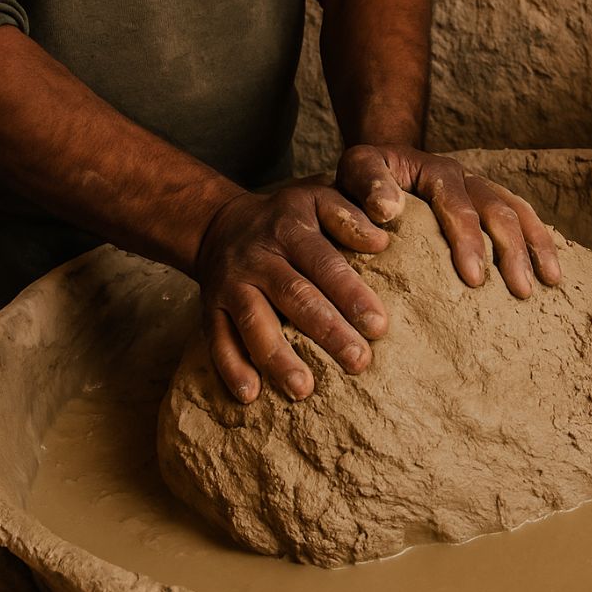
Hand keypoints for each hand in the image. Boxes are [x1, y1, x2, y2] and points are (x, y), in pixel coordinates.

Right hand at [193, 181, 390, 403]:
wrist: (218, 222)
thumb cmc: (286, 216)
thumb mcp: (318, 197)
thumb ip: (350, 214)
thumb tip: (382, 240)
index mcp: (291, 229)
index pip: (325, 264)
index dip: (351, 294)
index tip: (379, 325)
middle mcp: (259, 258)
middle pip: (295, 296)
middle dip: (327, 331)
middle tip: (358, 362)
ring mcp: (232, 285)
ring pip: (254, 323)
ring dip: (278, 358)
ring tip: (303, 389)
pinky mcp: (210, 309)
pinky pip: (217, 340)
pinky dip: (232, 368)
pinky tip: (250, 394)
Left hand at [336, 144, 561, 297]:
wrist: (384, 165)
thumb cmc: (365, 178)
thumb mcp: (357, 168)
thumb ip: (368, 183)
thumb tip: (388, 209)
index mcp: (437, 171)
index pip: (458, 205)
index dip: (469, 241)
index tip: (473, 278)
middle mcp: (467, 178)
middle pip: (498, 211)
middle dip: (511, 251)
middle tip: (520, 290)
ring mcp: (483, 190)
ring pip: (519, 214)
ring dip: (535, 248)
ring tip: (548, 283)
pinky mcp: (491, 204)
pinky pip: (524, 219)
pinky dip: (541, 243)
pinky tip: (551, 273)